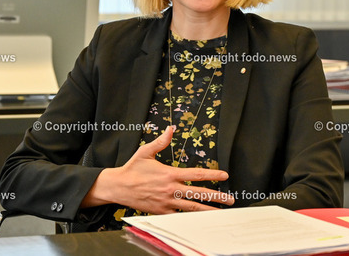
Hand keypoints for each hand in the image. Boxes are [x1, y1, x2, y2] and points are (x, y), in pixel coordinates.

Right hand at [82, 127, 234, 213]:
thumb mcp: (146, 151)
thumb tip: (171, 128)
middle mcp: (171, 189)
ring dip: (208, 210)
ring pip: (191, 208)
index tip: (225, 175)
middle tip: (230, 199)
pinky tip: (201, 220)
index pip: (196, 174)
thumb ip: (161, 141)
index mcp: (170, 174)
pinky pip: (179, 216)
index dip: (213, 174)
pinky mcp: (161, 212)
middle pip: (198, 193)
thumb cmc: (132, 169)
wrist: (118, 187)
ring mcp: (166, 202)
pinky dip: (190, 219)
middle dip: (216, 197)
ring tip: (221, 213)